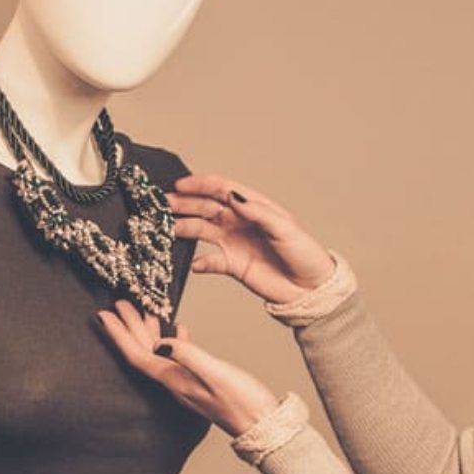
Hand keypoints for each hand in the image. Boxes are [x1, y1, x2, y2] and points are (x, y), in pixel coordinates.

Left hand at [96, 300, 279, 436]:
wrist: (264, 426)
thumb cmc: (245, 402)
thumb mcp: (216, 373)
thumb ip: (189, 356)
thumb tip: (161, 342)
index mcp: (175, 380)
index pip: (138, 355)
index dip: (119, 334)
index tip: (104, 315)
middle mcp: (176, 383)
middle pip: (144, 352)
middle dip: (129, 327)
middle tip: (118, 303)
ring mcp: (187, 383)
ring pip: (160, 353)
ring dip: (148, 331)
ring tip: (142, 310)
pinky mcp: (201, 383)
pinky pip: (178, 357)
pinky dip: (173, 340)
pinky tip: (177, 330)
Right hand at [170, 175, 336, 305]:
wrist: (310, 288)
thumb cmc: (304, 254)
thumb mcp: (284, 227)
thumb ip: (257, 212)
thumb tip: (233, 196)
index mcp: (253, 207)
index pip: (222, 190)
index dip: (201, 185)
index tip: (180, 185)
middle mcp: (240, 222)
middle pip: (206, 207)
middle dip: (184, 204)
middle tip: (163, 205)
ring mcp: (234, 243)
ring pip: (202, 230)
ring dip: (185, 228)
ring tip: (167, 229)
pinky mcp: (232, 265)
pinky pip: (210, 261)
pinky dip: (200, 262)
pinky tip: (193, 264)